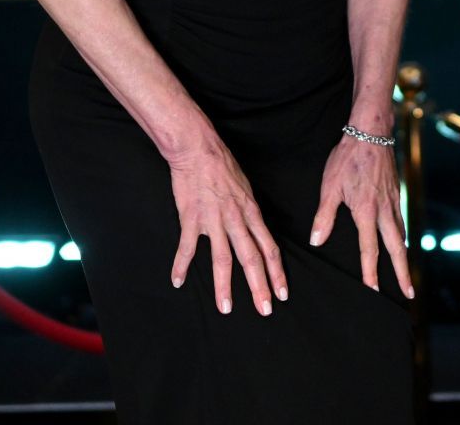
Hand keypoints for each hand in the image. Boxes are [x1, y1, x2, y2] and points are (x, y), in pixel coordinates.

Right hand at [167, 130, 286, 315]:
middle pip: (252, 259)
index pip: (269, 248)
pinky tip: (177, 281)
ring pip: (223, 259)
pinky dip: (181, 266)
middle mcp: (236, 219)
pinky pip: (187, 248)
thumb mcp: (245, 188)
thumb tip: (254, 230)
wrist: (199, 149)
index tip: (282, 292)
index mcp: (251, 212)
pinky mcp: (192, 218)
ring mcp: (214, 221)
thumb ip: (249, 212)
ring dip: (225, 286)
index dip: (277, 272)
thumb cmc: (223, 165)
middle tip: (265, 310)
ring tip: (226, 308)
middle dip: (260, 287)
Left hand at [310, 131, 414, 299]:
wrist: (370, 132)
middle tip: (408, 293)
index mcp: (366, 211)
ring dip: (404, 257)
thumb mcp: (330, 186)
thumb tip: (317, 240)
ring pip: (401, 235)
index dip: (370, 272)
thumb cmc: (347, 158)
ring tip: (406, 275)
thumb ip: (324, 215)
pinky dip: (403, 237)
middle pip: (396, 248)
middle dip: (402, 273)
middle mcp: (384, 210)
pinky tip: (400, 241)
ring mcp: (393, 202)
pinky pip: (401, 222)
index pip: (369, 249)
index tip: (373, 290)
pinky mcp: (395, 193)